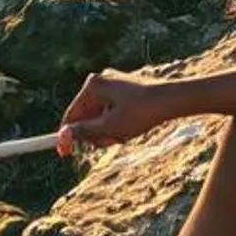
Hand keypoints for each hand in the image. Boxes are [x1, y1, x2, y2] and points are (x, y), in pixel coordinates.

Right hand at [58, 69, 181, 151]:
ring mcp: (112, 85)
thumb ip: (84, 132)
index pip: (71, 115)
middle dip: (97, 134)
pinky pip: (110, 113)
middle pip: (85, 117)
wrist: (172, 100)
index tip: (65, 155)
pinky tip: (132, 126)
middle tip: (113, 141)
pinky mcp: (122, 90)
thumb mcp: (110, 127)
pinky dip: (117, 124)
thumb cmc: (142, 112)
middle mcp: (100, 81)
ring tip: (125, 133)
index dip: (67, 136)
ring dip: (108, 131)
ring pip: (99, 118)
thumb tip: (62, 136)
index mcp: (92, 86)